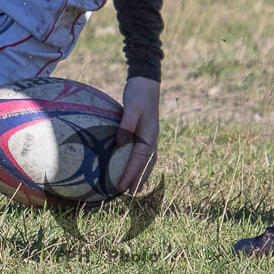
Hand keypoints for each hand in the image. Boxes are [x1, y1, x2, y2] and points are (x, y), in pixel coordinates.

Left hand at [114, 76, 159, 193]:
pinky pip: (145, 152)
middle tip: (129, 193)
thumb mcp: (131, 106)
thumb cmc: (138, 93)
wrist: (147, 80)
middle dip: (139, 178)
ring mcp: (151, 134)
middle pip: (147, 163)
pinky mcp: (147, 131)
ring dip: (141, 173)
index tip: (122, 186)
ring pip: (148, 159)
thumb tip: (120, 144)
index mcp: (149, 134)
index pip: (140, 159)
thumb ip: (126, 124)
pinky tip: (133, 164)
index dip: (131, 174)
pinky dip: (141, 162)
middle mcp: (152, 137)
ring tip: (134, 186)